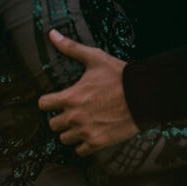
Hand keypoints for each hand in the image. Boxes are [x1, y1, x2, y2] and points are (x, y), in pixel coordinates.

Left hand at [37, 30, 139, 155]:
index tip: (56, 101)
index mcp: (70, 97)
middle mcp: (74, 117)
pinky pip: (80, 151)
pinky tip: (91, 134)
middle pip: (53, 125)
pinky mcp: (98, 143)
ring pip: (64, 139)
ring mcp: (86, 131)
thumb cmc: (119, 76)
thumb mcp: (94, 58)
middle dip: (60, 118)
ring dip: (70, 132)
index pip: (43, 105)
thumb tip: (52, 34)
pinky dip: (83, 145)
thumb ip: (70, 48)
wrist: (143, 95)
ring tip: (81, 124)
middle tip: (72, 112)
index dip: (49, 102)